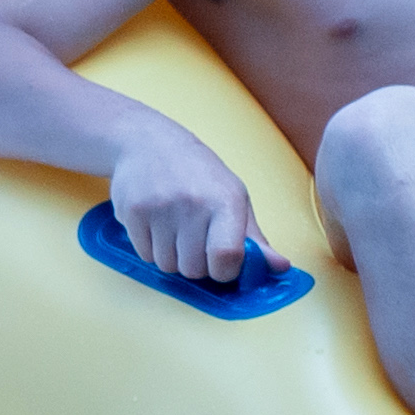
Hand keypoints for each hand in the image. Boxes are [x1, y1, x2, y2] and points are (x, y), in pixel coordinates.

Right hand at [104, 118, 265, 288]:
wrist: (147, 142)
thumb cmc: (198, 173)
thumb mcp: (233, 196)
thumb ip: (255, 237)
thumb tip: (282, 267)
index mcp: (226, 201)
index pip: (226, 258)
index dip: (225, 272)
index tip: (222, 263)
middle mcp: (193, 203)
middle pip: (194, 270)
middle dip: (197, 264)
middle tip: (195, 239)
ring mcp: (159, 208)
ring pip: (168, 266)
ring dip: (173, 257)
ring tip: (174, 228)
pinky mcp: (132, 212)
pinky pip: (145, 256)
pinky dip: (151, 248)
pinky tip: (156, 224)